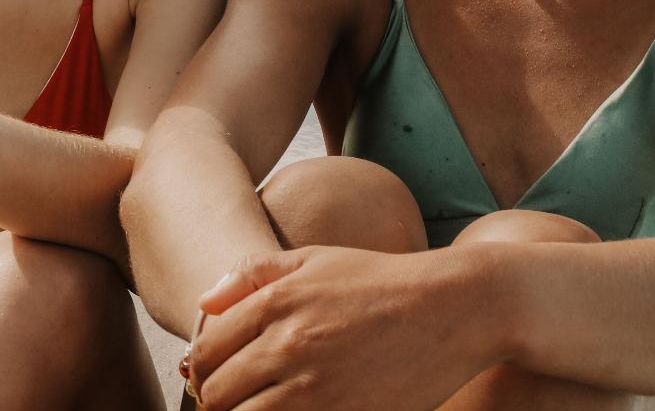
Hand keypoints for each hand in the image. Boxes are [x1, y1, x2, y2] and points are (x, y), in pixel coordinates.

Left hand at [188, 245, 494, 410]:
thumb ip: (254, 273)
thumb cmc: (382, 280)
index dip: (202, 369)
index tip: (215, 376)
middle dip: (216, 401)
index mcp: (277, 301)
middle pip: (217, 394)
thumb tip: (205, 300)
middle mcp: (288, 345)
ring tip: (260, 408)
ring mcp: (315, 389)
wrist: (451, 308)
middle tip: (235, 399)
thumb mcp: (316, 258)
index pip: (206, 351)